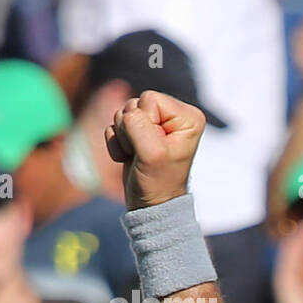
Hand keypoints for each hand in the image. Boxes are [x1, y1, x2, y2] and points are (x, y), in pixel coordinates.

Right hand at [105, 91, 204, 209]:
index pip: (149, 99)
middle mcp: (175, 116)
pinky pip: (114, 124)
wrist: (150, 204)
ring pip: (122, 114)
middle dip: (131, 130)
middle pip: (134, 104)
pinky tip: (130, 157)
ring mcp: (156, 123)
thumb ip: (138, 125)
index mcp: (188, 117)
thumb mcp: (152, 153)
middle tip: (145, 153)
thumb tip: (126, 113)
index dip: (145, 123)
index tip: (155, 147)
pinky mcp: (139, 131)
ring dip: (123, 138)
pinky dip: (117, 143)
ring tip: (139, 157)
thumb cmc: (158, 182)